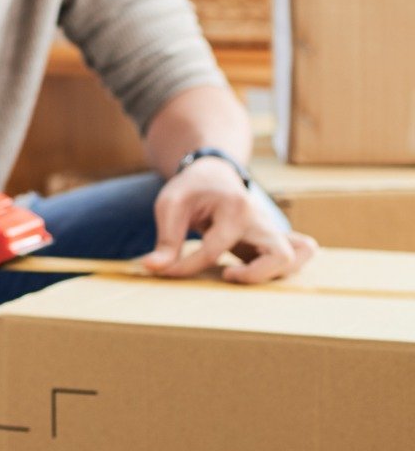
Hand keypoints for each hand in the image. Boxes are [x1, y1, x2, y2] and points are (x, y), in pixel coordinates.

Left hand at [144, 157, 317, 282]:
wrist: (213, 174)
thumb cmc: (191, 189)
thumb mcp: (170, 206)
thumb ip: (165, 240)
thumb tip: (152, 268)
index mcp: (235, 208)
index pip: (214, 250)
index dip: (187, 266)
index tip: (166, 270)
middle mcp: (261, 220)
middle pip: (280, 256)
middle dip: (253, 276)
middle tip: (225, 274)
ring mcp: (271, 230)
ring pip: (297, 256)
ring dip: (272, 273)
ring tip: (238, 273)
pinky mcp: (272, 240)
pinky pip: (298, 254)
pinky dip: (283, 267)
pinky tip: (255, 271)